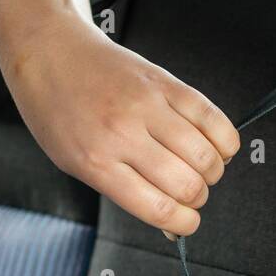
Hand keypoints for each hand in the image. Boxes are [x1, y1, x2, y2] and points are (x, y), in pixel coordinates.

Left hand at [0, 0, 240, 235]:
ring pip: (205, 154)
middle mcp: (123, 134)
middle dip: (197, 199)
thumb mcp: (76, 164)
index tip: (186, 223)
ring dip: (213, 172)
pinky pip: (212, 118)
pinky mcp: (165, 82)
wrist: (50, 51)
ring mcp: (147, 105)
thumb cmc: (58, 112)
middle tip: (191, 194)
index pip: (158, 208)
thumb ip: (124, 193)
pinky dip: (225, 141)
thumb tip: (172, 224)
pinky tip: (217, 147)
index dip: (183, 224)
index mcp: (97, 163)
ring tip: (202, 170)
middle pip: (187, 185)